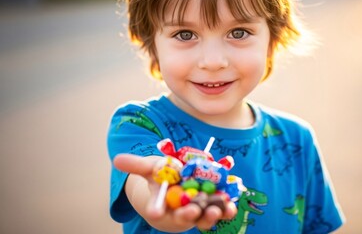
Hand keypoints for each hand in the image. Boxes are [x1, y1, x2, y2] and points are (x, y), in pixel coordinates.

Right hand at [113, 154, 237, 231]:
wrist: (178, 191)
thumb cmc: (161, 181)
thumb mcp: (149, 170)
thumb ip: (136, 165)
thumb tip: (116, 159)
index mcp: (161, 205)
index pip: (155, 209)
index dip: (155, 209)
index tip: (156, 212)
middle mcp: (178, 213)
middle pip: (182, 216)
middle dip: (187, 215)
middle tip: (191, 212)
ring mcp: (196, 213)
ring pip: (202, 218)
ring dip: (209, 216)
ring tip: (214, 211)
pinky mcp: (212, 209)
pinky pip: (218, 212)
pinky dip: (224, 210)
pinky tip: (230, 206)